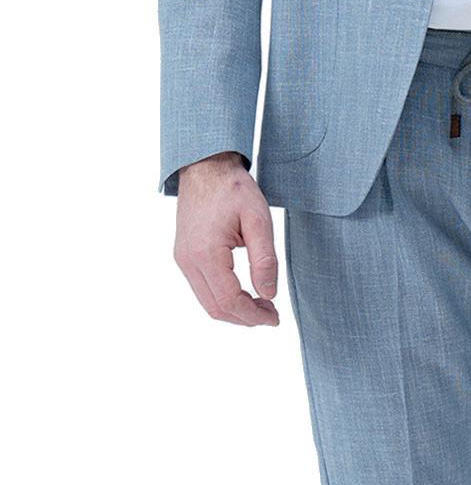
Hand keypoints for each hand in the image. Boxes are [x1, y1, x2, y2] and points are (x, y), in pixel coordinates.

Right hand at [173, 153, 279, 324]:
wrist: (205, 167)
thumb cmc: (233, 188)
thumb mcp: (258, 219)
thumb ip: (264, 259)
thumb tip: (269, 294)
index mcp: (206, 253)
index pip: (229, 300)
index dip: (253, 315)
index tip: (274, 317)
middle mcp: (188, 260)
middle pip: (215, 307)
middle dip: (245, 317)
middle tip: (271, 314)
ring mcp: (182, 259)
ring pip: (207, 302)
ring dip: (234, 309)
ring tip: (261, 304)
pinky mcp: (183, 256)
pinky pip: (202, 288)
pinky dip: (223, 297)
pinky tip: (244, 292)